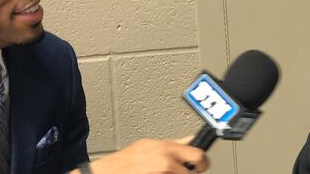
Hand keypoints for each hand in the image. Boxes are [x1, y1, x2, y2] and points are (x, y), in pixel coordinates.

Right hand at [74, 136, 208, 173]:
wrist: (107, 173)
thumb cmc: (125, 161)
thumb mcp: (150, 145)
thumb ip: (173, 144)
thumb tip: (191, 139)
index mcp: (166, 148)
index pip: (197, 154)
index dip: (202, 162)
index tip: (202, 166)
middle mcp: (166, 161)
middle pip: (195, 169)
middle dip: (195, 172)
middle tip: (192, 173)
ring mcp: (163, 173)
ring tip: (167, 173)